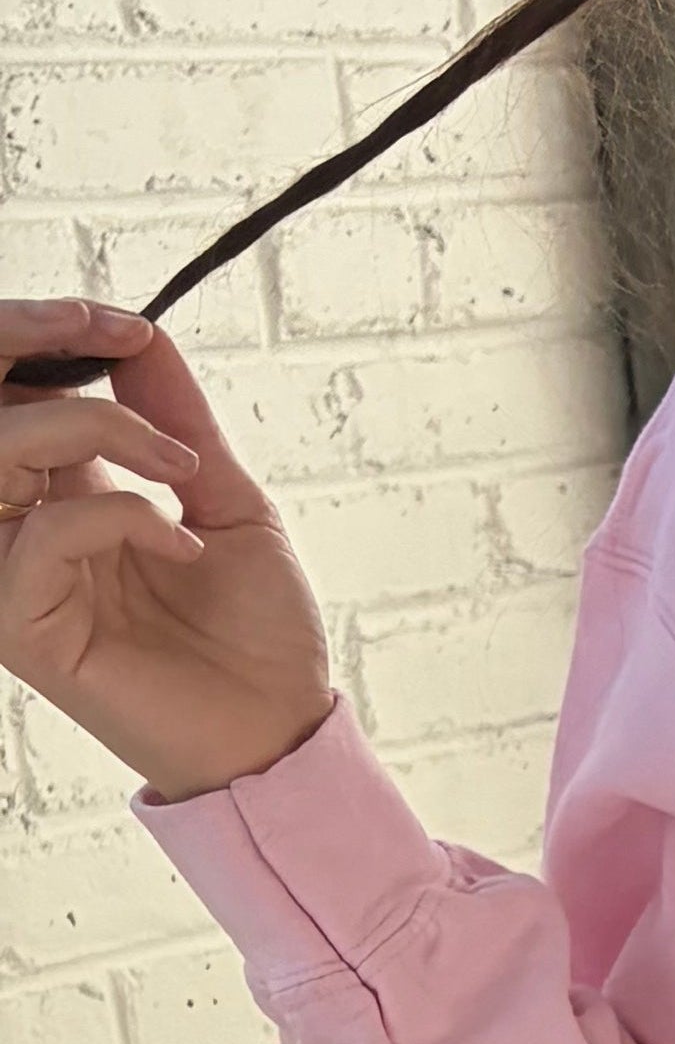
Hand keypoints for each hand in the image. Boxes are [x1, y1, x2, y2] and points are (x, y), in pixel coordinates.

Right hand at [0, 303, 334, 800]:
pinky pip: (39, 538)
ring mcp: (17, 578)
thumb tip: (141, 339)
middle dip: (43, 360)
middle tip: (128, 350)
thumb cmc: (254, 626)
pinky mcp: (23, 627)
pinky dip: (121, 519)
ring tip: (180, 471)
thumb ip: (176, 420)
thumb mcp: (227, 497)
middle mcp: (24, 531)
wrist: (279, 721)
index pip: (13, 404)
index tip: (117, 323)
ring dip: (95, 435)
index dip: (38, 346)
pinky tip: (180, 546)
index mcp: (64, 496)